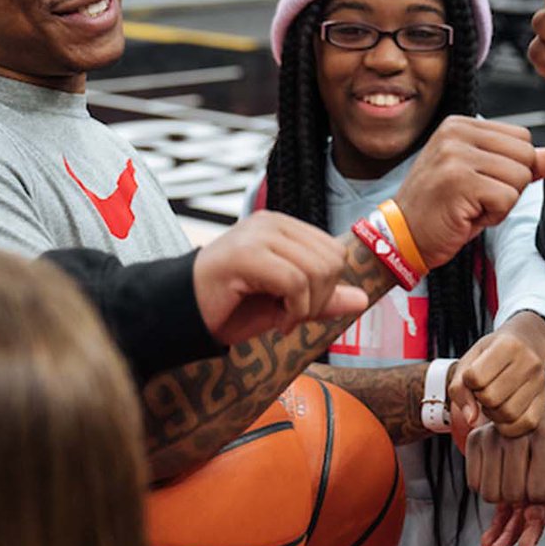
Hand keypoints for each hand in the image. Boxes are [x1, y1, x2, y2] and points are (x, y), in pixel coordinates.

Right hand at [193, 212, 368, 342]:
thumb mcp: (286, 305)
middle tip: (290, 316)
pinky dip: (294, 311)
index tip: (299, 309)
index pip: (334, 251)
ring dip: (306, 308)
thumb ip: (323, 299)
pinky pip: (295, 282)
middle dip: (320, 299)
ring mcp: (257, 235)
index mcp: (282, 226)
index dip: (327, 288)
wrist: (181, 316)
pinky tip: (276, 323)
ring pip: (318, 270)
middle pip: (332, 259)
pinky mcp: (245, 254)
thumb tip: (363, 298)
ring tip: (281, 318)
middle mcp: (270, 222)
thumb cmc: (230, 309)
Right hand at [395, 116, 544, 270]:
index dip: (510, 169)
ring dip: (501, 203)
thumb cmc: (442, 209)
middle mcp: (455, 133)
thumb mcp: (483, 179)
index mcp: (459, 124)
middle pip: (525, 155)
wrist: (401, 238)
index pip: (521, 138)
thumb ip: (521, 164)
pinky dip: (493, 216)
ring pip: (519, 177)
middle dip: (509, 186)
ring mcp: (456, 156)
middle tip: (472, 199)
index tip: (476, 184)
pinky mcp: (459, 181)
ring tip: (468, 207)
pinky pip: (507, 198)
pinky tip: (465, 216)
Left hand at [447, 314, 544, 438]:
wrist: (528, 344)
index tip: (474, 377)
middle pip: (491, 398)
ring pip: (508, 414)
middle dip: (480, 399)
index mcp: (507, 345)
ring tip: (493, 402)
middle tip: (482, 391)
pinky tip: (503, 414)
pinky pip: (526, 424)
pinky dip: (509, 426)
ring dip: (493, 414)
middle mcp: (528, 361)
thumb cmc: (494, 352)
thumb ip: (460, 388)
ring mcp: (539, 381)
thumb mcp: (471, 359)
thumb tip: (470, 419)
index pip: (475, 377)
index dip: (468, 382)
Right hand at [469, 409, 544, 545]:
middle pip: (512, 495)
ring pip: (489, 493)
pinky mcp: (474, 438)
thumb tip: (533, 517)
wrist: (542, 422)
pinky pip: (473, 483)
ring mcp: (492, 433)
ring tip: (515, 478)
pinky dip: (487, 486)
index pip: (539, 494)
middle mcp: (516, 431)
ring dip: (504, 495)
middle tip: (529, 481)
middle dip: (523, 498)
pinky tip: (500, 473)